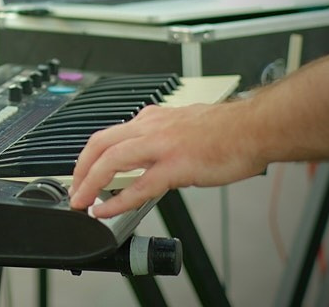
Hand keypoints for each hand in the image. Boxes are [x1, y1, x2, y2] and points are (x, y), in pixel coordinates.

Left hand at [69, 101, 267, 217]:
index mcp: (153, 119)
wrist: (256, 128)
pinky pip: (138, 185)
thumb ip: (163, 135)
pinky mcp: (176, 165)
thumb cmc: (229, 129)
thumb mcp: (185, 124)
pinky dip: (116, 200)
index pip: (109, 134)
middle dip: (80, 168)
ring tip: (80, 200)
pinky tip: (105, 210)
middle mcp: (152, 127)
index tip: (83, 171)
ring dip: (89, 182)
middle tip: (72, 189)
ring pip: (111, 160)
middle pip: (100, 143)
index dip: (90, 155)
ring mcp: (161, 145)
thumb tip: (152, 149)